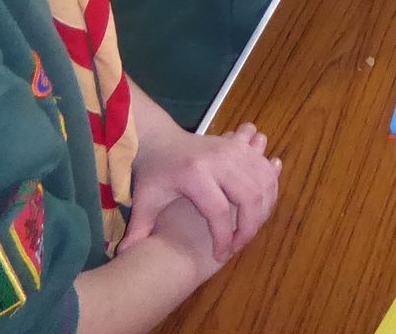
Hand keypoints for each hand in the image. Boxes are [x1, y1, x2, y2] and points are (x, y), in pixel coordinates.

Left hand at [122, 122, 280, 261]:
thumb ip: (140, 228)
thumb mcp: (145, 199)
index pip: (218, 210)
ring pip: (262, 181)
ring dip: (263, 207)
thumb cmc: (154, 172)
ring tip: (249, 228)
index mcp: (194, 174)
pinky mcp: (241, 146)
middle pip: (248, 195)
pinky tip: (261, 204)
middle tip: (239, 245)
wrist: (160, 138)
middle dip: (249, 226)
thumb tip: (126, 256)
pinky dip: (269, 186)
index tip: (221, 255)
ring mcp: (233, 149)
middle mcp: (218, 159)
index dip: (222, 237)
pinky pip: (265, 167)